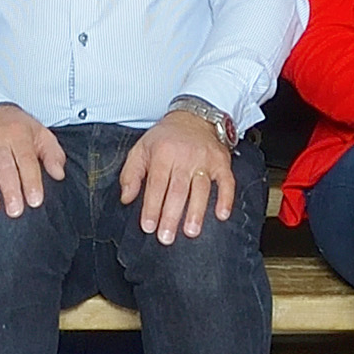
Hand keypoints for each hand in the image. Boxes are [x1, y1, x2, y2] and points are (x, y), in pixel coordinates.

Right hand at [0, 101, 65, 216]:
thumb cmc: (16, 127)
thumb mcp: (40, 133)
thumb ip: (52, 154)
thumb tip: (59, 174)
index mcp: (20, 135)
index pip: (26, 160)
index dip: (31, 181)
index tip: (35, 200)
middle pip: (4, 167)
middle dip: (9, 189)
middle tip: (15, 210)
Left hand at [121, 103, 237, 241]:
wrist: (193, 117)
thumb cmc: (165, 138)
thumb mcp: (141, 149)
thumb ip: (131, 174)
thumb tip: (126, 198)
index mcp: (162, 153)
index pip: (156, 184)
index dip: (151, 207)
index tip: (148, 226)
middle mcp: (184, 157)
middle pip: (177, 190)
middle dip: (171, 215)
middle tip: (166, 237)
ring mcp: (205, 160)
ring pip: (200, 188)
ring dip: (196, 211)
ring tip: (191, 231)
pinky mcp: (221, 162)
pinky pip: (226, 181)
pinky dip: (225, 198)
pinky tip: (221, 214)